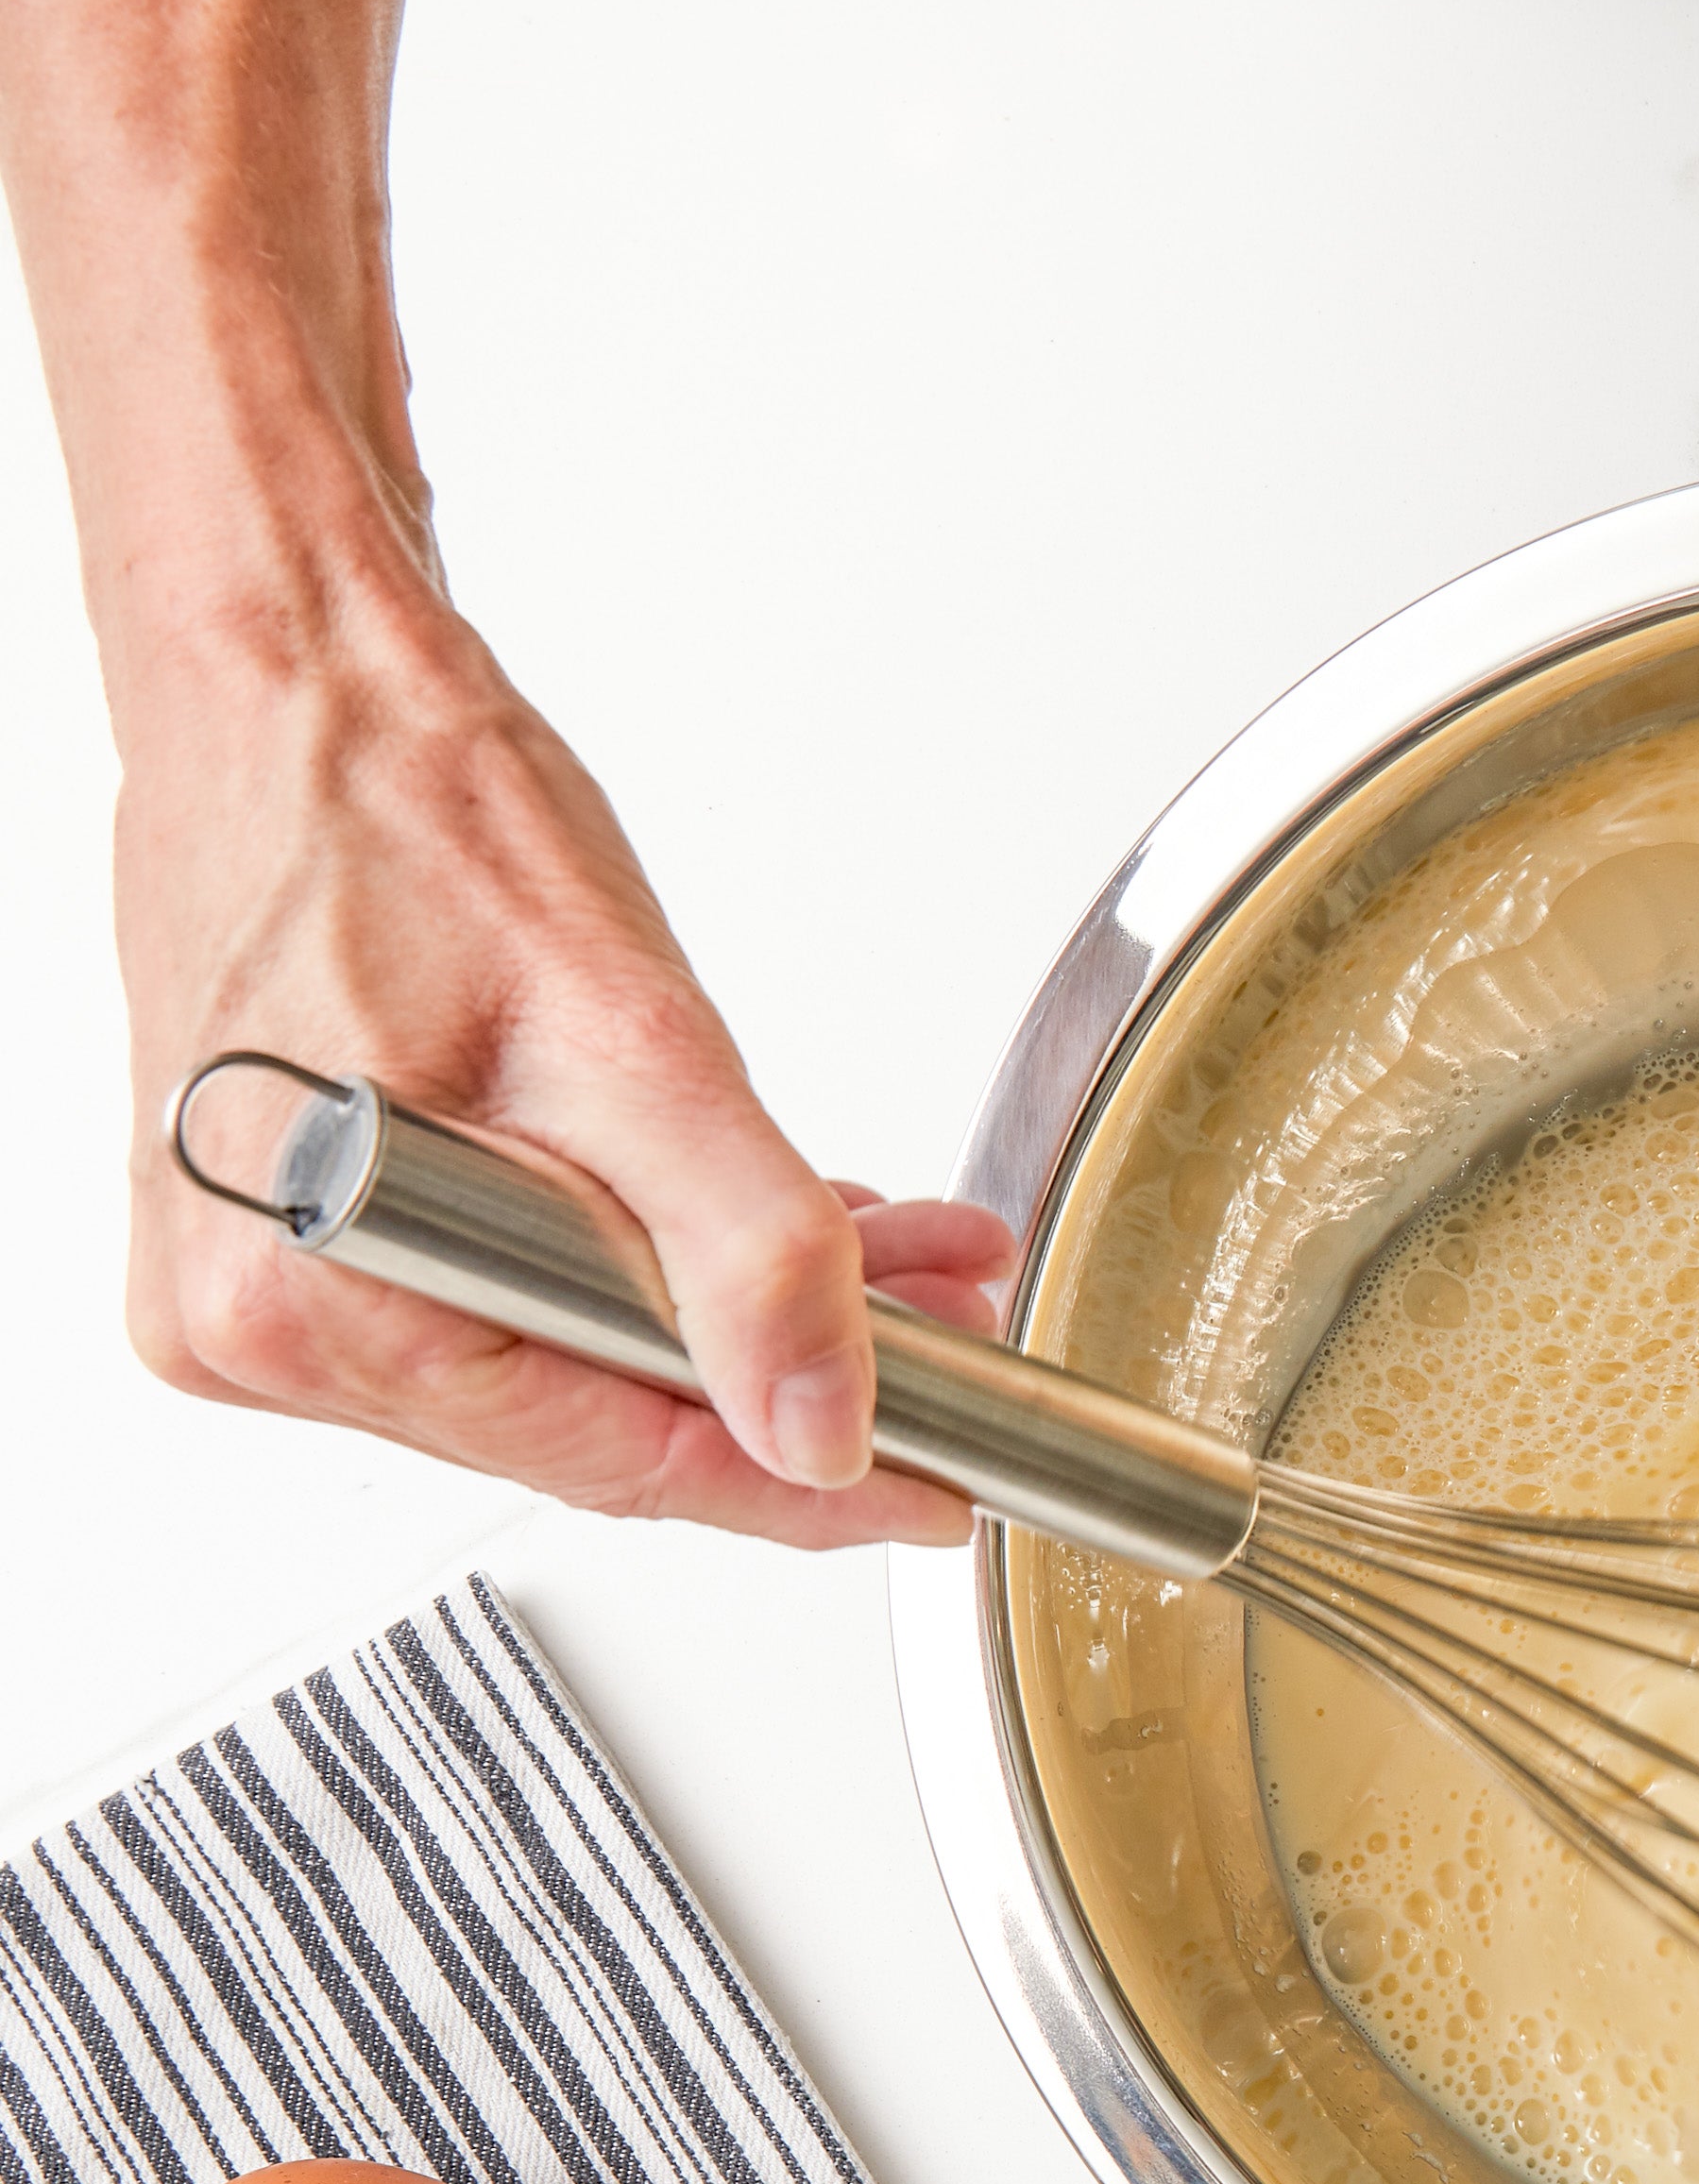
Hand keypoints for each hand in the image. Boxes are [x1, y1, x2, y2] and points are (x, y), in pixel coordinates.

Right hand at [120, 601, 1013, 1547]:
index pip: (620, 1461)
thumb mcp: (636, 1049)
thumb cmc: (412, 816)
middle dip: (794, 1374)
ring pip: (576, 1365)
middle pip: (601, 1421)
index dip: (803, 1486)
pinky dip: (649, 1269)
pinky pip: (520, 1302)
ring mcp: (274, 1289)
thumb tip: (823, 1426)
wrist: (300, 688)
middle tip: (949, 1319)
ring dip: (738, 1315)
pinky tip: (759, 1228)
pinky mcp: (309, 1241)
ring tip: (892, 1253)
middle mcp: (265, 1323)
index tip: (930, 1495)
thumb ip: (747, 1256)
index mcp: (316, 1296)